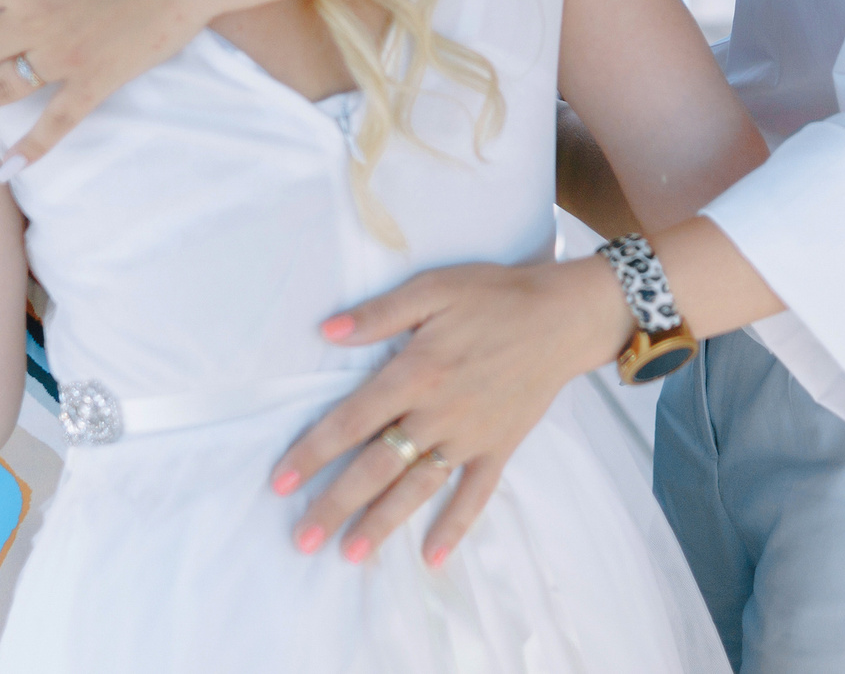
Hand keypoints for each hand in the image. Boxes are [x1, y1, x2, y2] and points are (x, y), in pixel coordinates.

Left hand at [268, 258, 630, 566]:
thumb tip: (326, 330)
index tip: (281, 481)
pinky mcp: (499, 448)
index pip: (352, 420)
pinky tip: (432, 557)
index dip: (314, 451)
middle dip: (336, 503)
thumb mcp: (435, 287)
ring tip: (349, 555)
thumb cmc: (495, 296)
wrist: (563, 316)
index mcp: (415, 373)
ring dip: (382, 523)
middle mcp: (438, 413)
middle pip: (377, 466)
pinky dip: (455, 526)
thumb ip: (380, 313)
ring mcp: (470, 437)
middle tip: (302, 538)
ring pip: (417, 488)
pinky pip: (475, 494)